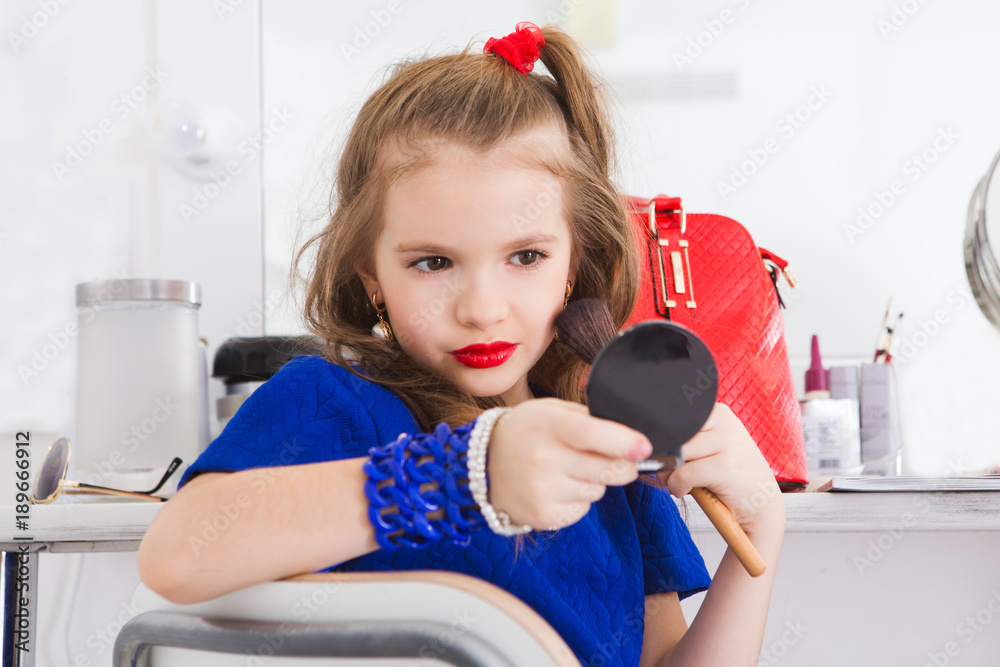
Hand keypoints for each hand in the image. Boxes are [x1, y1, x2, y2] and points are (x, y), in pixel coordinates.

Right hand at [485, 398, 651, 529]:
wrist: (481, 464)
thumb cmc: (525, 431)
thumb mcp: (551, 411)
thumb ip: (588, 418)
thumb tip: (631, 434)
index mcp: (548, 426)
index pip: (592, 435)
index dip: (624, 442)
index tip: (644, 447)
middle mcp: (543, 459)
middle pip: (607, 469)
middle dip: (623, 466)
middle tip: (617, 458)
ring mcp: (542, 491)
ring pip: (598, 490)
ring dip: (595, 481)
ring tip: (568, 469)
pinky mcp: (543, 516)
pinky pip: (583, 509)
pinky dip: (578, 498)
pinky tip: (557, 486)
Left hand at [658, 403, 783, 537]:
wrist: (761, 504)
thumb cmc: (730, 476)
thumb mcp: (710, 448)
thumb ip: (685, 440)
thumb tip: (647, 444)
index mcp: (719, 412)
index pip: (675, 416)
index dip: (663, 436)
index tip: (664, 451)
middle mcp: (725, 422)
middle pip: (674, 434)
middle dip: (665, 456)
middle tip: (668, 471)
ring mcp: (727, 443)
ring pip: (677, 454)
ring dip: (670, 473)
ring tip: (679, 481)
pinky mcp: (725, 467)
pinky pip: (683, 474)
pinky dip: (677, 486)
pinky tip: (686, 490)